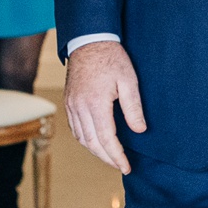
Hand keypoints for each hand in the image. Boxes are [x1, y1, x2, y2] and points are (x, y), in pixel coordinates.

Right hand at [64, 40, 146, 174]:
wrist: (89, 41)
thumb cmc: (112, 59)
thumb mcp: (129, 81)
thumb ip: (133, 108)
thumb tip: (139, 130)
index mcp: (96, 103)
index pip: (106, 139)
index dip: (117, 156)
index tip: (126, 166)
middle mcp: (79, 107)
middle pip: (92, 143)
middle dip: (107, 158)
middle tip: (121, 166)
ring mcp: (71, 105)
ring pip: (81, 137)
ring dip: (96, 151)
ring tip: (111, 157)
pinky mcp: (69, 102)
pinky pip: (75, 128)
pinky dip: (85, 140)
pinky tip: (96, 142)